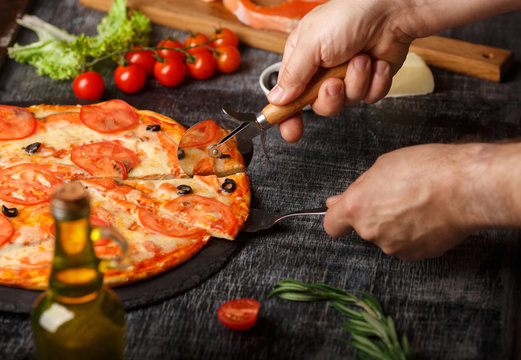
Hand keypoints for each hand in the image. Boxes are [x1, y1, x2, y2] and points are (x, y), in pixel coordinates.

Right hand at [268, 0, 413, 141]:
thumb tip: (277, 99)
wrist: (391, 11)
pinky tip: (377, 63)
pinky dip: (375, 82)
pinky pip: (369, 98)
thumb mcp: (312, 44)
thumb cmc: (349, 16)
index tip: (290, 131)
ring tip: (361, 59)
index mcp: (302, 59)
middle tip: (334, 83)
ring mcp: (347, 77)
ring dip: (356, 82)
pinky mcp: (370, 81)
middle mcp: (323, 70)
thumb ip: (293, 75)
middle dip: (329, 97)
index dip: (287, 115)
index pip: (288, 95)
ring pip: (346, 103)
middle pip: (318, 105)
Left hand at [323, 143, 508, 260]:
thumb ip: (358, 188)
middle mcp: (371, 232)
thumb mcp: (383, 166)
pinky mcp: (415, 254)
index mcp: (357, 208)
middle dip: (374, 214)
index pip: (331, 225)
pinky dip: (413, 233)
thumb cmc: (427, 170)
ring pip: (386, 236)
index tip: (343, 213)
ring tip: (417, 203)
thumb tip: (338, 201)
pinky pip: (406, 244)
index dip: (338, 218)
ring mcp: (393, 246)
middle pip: (363, 228)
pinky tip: (427, 216)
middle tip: (395, 194)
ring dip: (395, 224)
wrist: (466, 188)